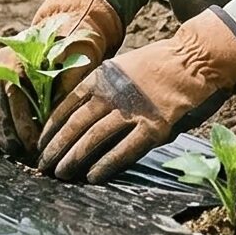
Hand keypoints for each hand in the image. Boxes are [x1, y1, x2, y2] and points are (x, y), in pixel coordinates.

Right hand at [0, 0, 124, 157]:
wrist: (65, 28)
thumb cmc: (76, 47)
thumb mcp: (81, 57)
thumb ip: (70, 78)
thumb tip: (55, 107)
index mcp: (24, 53)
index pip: (13, 89)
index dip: (20, 120)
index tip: (32, 142)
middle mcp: (2, 59)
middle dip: (0, 126)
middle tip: (13, 150)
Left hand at [37, 11, 235, 183]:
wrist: (196, 58)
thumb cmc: (159, 65)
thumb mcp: (121, 68)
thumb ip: (102, 89)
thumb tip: (80, 118)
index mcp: (101, 77)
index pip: (65, 106)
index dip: (50, 128)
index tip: (39, 144)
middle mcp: (112, 93)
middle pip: (74, 124)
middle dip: (56, 148)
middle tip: (43, 166)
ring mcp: (133, 110)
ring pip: (93, 138)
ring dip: (74, 158)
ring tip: (60, 174)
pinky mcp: (155, 126)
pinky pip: (124, 149)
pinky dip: (106, 164)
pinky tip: (92, 177)